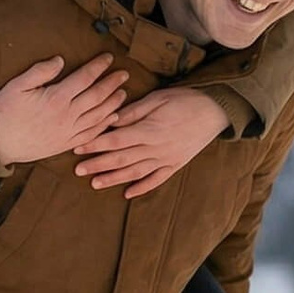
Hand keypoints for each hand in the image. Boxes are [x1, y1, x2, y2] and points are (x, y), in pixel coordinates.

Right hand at [0, 55, 128, 165]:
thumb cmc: (4, 113)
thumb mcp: (17, 85)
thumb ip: (40, 71)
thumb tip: (60, 60)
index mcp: (56, 98)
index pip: (84, 78)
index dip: (98, 67)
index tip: (108, 58)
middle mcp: (66, 116)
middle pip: (96, 96)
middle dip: (112, 83)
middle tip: (124, 73)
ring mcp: (68, 132)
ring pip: (98, 115)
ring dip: (113, 103)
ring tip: (123, 92)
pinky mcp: (65, 144)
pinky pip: (91, 134)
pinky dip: (104, 125)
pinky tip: (112, 118)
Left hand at [74, 87, 229, 195]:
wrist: (216, 111)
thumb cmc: (185, 100)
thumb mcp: (158, 98)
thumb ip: (133, 111)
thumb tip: (111, 119)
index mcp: (149, 130)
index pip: (116, 140)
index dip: (95, 145)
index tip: (78, 148)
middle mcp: (156, 148)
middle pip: (121, 159)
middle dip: (98, 164)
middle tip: (78, 170)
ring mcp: (166, 159)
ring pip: (135, 172)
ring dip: (114, 179)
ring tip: (95, 184)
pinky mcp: (175, 164)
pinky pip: (156, 179)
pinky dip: (142, 188)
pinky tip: (127, 194)